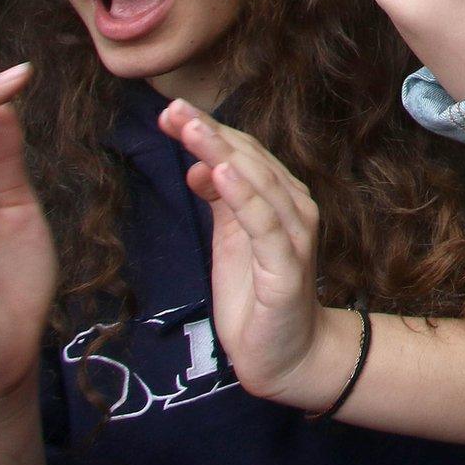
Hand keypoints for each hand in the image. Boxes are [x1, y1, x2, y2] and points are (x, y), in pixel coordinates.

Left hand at [159, 99, 331, 405]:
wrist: (287, 355)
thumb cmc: (258, 295)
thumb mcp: (231, 239)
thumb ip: (220, 199)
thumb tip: (199, 163)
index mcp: (278, 199)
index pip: (243, 153)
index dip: (209, 131)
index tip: (171, 112)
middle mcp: (293, 209)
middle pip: (248, 160)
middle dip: (209, 133)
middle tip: (173, 109)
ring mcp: (292, 236)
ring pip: (256, 183)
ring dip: (222, 153)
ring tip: (191, 129)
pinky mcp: (286, 268)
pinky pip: (264, 225)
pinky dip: (243, 196)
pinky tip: (219, 174)